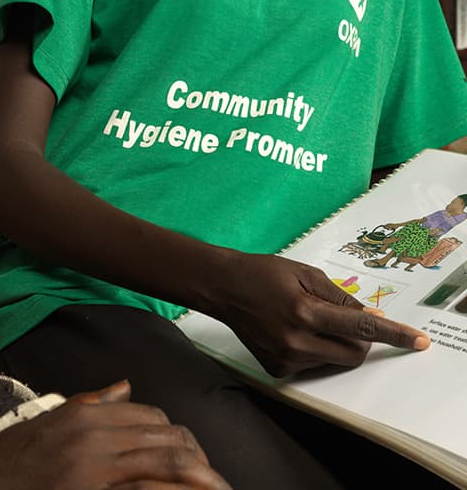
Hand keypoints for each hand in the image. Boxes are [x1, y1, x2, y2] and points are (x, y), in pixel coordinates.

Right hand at [0, 380, 230, 488]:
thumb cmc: (6, 462)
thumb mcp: (47, 423)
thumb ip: (89, 404)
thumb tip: (126, 387)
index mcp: (85, 417)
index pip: (148, 415)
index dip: (175, 434)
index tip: (192, 455)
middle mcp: (94, 437)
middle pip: (164, 437)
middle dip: (197, 458)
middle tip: (216, 479)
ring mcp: (93, 469)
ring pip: (163, 462)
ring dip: (197, 477)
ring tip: (218, 489)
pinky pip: (143, 488)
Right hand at [210, 252, 429, 377]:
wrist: (222, 288)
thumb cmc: (263, 272)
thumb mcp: (303, 272)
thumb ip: (338, 296)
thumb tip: (368, 316)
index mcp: (304, 311)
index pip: (361, 327)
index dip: (393, 334)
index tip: (418, 341)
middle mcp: (296, 341)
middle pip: (353, 353)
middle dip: (360, 339)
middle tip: (345, 318)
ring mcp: (286, 359)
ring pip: (333, 360)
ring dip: (333, 342)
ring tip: (304, 317)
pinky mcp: (277, 370)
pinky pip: (313, 364)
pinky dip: (314, 349)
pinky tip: (290, 330)